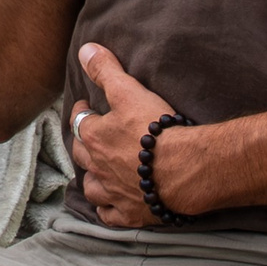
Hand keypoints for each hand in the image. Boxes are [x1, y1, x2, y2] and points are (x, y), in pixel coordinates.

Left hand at [70, 42, 186, 227]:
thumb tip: (85, 50)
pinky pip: (110, 216)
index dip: (82, 113)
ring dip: (91, 179)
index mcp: (95, 139)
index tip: (86, 108)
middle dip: (83, 146)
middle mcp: (99, 168)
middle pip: (82, 156)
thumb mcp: (129, 91)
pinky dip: (107, 210)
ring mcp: (114, 193)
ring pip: (92, 188)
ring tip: (96, 172)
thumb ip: (106, 71)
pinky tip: (109, 207)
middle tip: (89, 138)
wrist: (186, 170)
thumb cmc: (158, 130)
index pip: (80, 123)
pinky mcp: (131, 214)